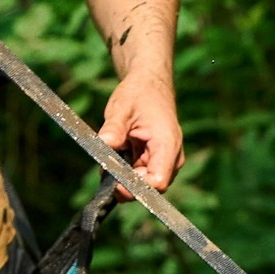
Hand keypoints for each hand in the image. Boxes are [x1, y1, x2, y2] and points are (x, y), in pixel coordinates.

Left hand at [98, 73, 182, 195]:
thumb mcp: (122, 107)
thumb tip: (104, 143)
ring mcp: (163, 162)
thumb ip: (114, 128)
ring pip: (143, 184)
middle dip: (126, 184)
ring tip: (108, 160)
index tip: (115, 182)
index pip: (158, 181)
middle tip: (105, 170)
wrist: (150, 85)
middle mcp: (170, 158)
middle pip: (150, 188)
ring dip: (123, 177)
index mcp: (167, 145)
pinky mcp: (154, 162)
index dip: (137, 188)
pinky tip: (114, 158)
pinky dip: (124, 171)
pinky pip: (139, 176)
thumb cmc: (139, 93)